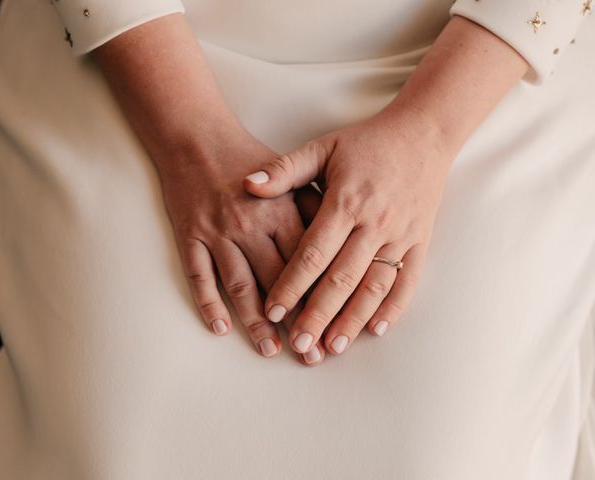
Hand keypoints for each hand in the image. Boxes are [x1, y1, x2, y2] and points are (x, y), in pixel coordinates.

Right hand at [157, 127, 328, 364]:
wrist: (197, 137)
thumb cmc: (248, 158)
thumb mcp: (290, 172)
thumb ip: (315, 205)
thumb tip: (344, 239)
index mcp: (281, 209)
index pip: (308, 262)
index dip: (323, 297)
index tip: (336, 326)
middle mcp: (251, 224)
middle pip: (277, 281)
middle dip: (296, 320)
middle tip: (311, 353)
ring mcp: (218, 232)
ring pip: (240, 285)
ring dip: (256, 321)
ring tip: (271, 350)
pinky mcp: (190, 236)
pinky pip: (199, 276)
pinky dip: (208, 303)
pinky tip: (219, 327)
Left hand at [243, 101, 454, 355]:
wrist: (423, 134)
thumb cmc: (367, 142)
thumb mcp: (323, 147)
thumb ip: (285, 170)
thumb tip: (247, 184)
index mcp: (345, 201)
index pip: (312, 252)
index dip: (291, 284)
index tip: (273, 311)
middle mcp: (373, 223)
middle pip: (341, 278)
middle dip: (318, 314)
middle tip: (299, 344)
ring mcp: (400, 234)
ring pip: (374, 286)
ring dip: (353, 319)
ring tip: (332, 347)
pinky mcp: (420, 241)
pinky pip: (408, 281)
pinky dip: (394, 307)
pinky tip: (376, 329)